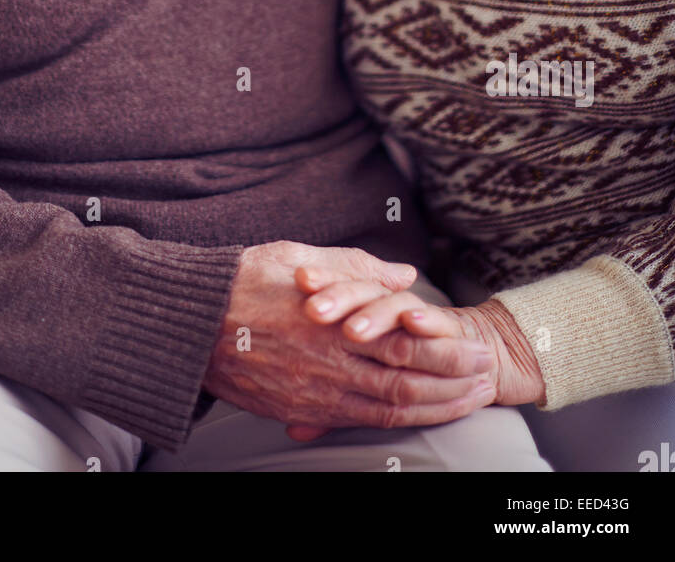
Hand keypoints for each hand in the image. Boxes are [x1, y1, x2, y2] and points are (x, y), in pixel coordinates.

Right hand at [201, 241, 497, 437]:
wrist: (187, 322)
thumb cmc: (243, 279)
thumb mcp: (302, 255)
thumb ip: (358, 267)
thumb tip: (406, 275)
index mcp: (332, 320)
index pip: (406, 343)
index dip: (448, 351)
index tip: (478, 347)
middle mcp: (327, 361)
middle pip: (405, 381)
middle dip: (452, 383)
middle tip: (486, 378)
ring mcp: (313, 391)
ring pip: (386, 407)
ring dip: (433, 407)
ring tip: (466, 402)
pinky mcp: (297, 410)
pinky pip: (356, 421)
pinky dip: (394, 419)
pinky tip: (416, 414)